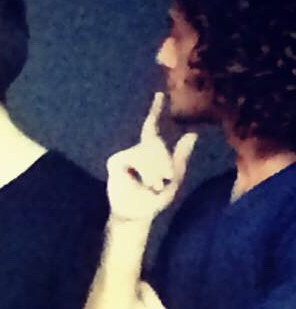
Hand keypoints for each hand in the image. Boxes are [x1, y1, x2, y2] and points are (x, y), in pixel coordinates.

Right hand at [106, 92, 197, 222]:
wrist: (136, 214)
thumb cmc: (155, 199)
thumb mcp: (175, 179)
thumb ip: (182, 157)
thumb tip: (193, 133)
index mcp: (152, 151)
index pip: (154, 126)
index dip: (156, 110)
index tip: (160, 94)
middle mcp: (137, 149)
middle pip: (155, 140)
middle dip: (163, 160)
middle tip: (162, 180)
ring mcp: (125, 155)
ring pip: (148, 151)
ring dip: (154, 169)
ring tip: (153, 185)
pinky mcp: (116, 161)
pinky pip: (135, 157)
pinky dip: (143, 170)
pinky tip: (141, 182)